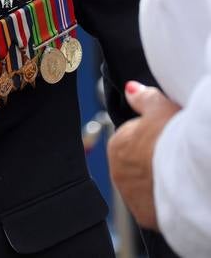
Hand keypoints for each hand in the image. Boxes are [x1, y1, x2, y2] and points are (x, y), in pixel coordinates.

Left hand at [107, 81, 180, 229]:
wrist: (190, 172)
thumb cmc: (174, 136)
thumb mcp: (160, 106)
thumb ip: (143, 98)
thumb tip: (131, 89)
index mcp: (117, 144)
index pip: (131, 141)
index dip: (152, 139)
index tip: (167, 139)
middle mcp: (117, 172)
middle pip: (137, 165)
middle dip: (152, 162)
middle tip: (174, 157)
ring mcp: (130, 197)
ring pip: (144, 188)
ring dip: (157, 183)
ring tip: (178, 176)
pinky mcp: (145, 217)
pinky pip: (154, 209)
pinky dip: (164, 203)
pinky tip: (177, 194)